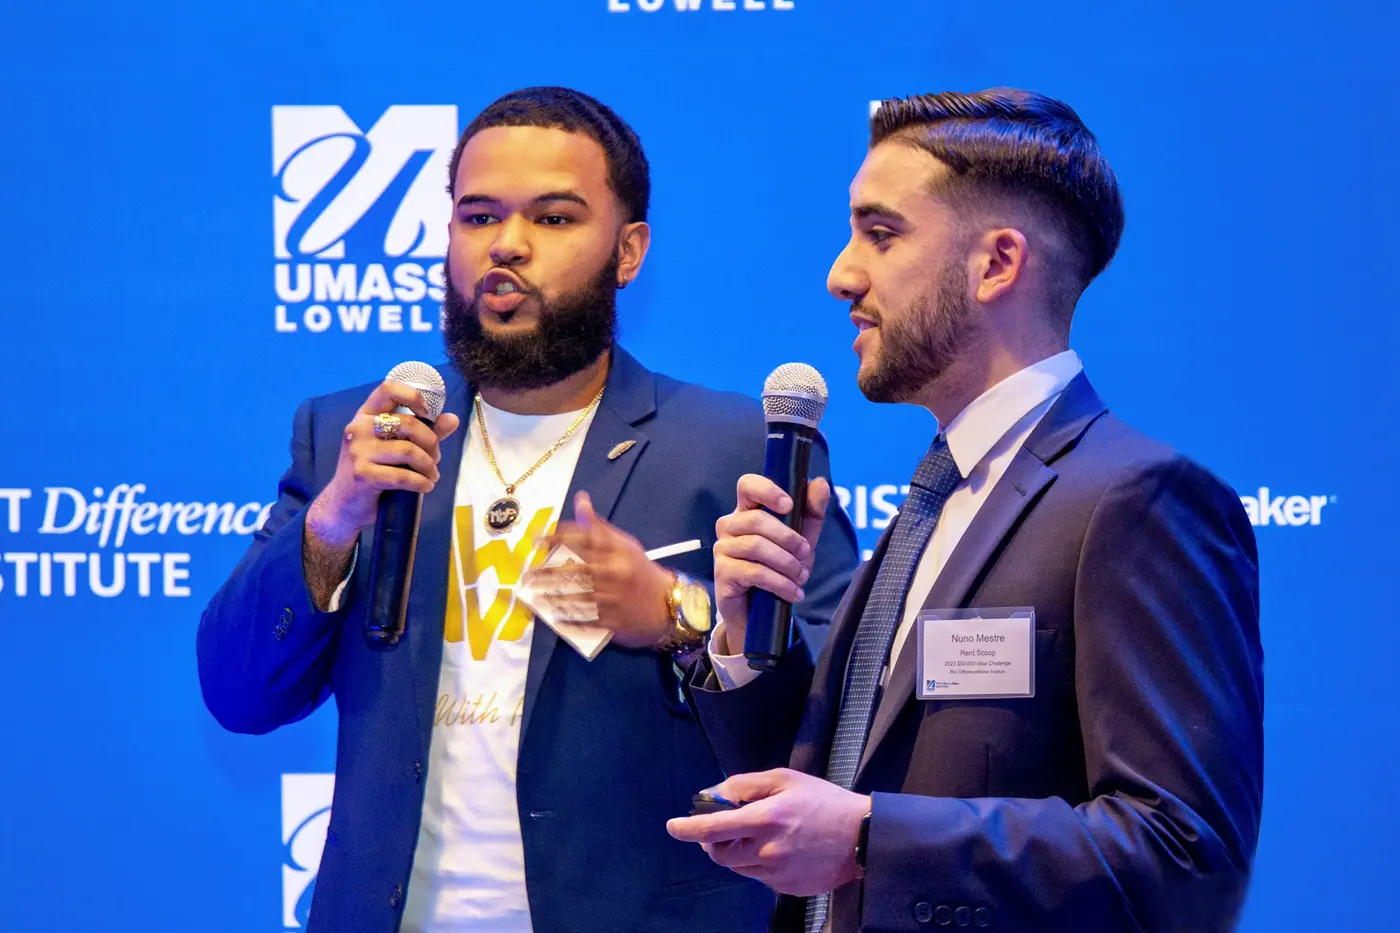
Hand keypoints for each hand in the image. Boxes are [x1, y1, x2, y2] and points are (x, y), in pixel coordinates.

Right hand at [306, 379, 461, 547]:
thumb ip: (423, 432)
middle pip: (409, 424)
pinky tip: (425, 487)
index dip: (413, 396)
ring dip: (429, 466)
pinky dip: (421, 483)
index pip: (388, 389)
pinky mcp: (363, 474)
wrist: (344, 505)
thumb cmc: (372, 472)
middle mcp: (358, 428)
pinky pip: (403, 476)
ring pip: (409, 451)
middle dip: (431, 443)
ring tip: (431, 476)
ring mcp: (358, 451)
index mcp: (365, 415)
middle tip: (435, 459)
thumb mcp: (394, 447)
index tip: (426, 413)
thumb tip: (452, 419)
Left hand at [539, 491, 673, 648]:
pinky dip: (569, 619)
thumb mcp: (625, 545)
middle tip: (527, 575)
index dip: (557, 538)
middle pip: (576, 568)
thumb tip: (580, 500)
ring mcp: (615, 598)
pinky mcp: (614, 621)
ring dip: (553, 595)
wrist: (669, 606)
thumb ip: (599, 528)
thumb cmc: (640, 572)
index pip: (584, 538)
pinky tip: (554, 616)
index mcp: (618, 551)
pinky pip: (586, 619)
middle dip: (548, 571)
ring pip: (578, 595)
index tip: (536, 540)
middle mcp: (616, 572)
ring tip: (534, 594)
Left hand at [666, 768, 869, 895]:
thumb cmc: (823, 801)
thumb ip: (744, 786)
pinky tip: (779, 849)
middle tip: (722, 827)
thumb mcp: (784, 779)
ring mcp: (776, 874)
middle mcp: (767, 850)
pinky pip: (758, 877)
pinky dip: (757, 863)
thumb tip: (712, 795)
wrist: (862, 837)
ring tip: (758, 835)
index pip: (712, 827)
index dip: (687, 828)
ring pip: (737, 867)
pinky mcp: (786, 889)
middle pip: (719, 854)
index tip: (673, 826)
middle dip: (712, 840)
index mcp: (765, 819)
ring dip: (736, 851)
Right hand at [712, 476, 828, 653]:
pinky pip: (754, 572)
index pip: (747, 485)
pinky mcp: (722, 573)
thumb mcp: (802, 539)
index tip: (789, 505)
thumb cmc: (778, 568)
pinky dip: (780, 583)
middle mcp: (729, 526)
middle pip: (756, 520)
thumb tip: (821, 483)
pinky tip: (794, 592)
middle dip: (789, 537)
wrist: (761, 612)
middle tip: (806, 554)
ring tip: (801, 577)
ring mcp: (722, 549)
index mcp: (747, 511)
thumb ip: (811, 512)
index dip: (766, 490)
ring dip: (786, 563)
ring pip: (756, 546)